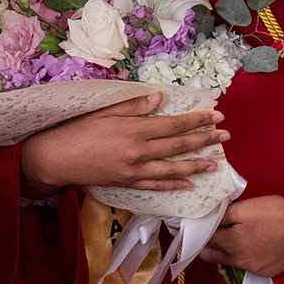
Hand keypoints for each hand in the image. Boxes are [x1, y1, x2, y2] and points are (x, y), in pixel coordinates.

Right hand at [20, 93, 225, 192]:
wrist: (57, 158)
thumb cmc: (78, 130)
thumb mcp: (105, 111)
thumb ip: (134, 105)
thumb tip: (160, 98)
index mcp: (135, 130)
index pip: (174, 124)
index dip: (197, 120)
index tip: (216, 116)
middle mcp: (139, 152)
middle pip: (179, 146)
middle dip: (205, 140)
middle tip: (226, 137)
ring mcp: (135, 171)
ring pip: (173, 169)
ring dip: (196, 165)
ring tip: (216, 163)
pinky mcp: (128, 183)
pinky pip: (156, 185)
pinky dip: (174, 185)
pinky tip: (189, 184)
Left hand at [198, 195, 283, 277]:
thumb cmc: (274, 212)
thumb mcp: (243, 209)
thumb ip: (222, 216)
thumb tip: (207, 219)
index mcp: (231, 244)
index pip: (205, 242)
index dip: (200, 233)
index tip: (197, 228)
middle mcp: (240, 261)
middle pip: (213, 257)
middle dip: (207, 247)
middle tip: (209, 235)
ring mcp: (255, 269)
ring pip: (232, 262)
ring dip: (228, 252)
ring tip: (234, 237)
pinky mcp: (268, 272)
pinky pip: (250, 266)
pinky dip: (247, 257)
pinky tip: (255, 245)